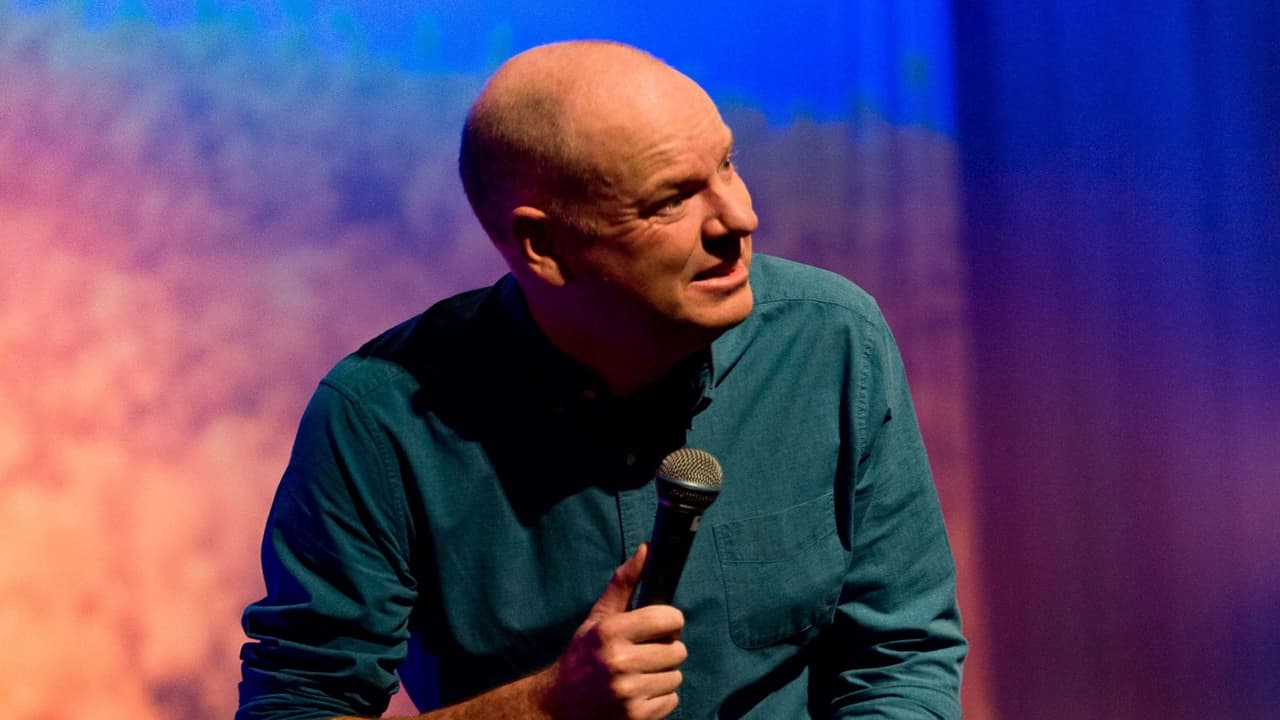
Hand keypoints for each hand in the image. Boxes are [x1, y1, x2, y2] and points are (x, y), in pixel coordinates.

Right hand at [543, 544, 687, 719]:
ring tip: (639, 675)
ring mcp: (628, 693)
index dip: (668, 622)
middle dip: (665, 650)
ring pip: (676, 676)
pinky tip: (639, 693)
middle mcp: (619, 662)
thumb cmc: (582, 655)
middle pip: (678, 650)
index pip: (670, 619)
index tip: (658, 626)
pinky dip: (660, 698)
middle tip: (644, 654)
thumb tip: (648, 549)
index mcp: (610, 631)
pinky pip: (672, 700)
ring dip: (662, 675)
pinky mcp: (636, 717)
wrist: (560, 704)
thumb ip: (624, 582)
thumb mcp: (598, 617)